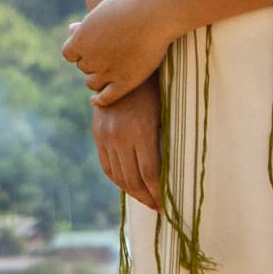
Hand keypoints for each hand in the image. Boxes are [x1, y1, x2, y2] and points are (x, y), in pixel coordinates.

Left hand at [60, 0, 176, 105]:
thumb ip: (86, 25)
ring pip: (92, 83)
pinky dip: (99, 100)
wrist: (156, 15)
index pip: (70, 54)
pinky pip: (106, 98)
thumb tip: (72, 29)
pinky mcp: (124, 83)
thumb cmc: (130, 7)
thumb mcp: (102, 11)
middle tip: (109, 54)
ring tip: (108, 72)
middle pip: (83, 67)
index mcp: (81, 40)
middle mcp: (90, 58)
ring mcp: (107, 72)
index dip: (80, 51)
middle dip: (92, 61)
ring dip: (97, 78)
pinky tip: (97, 100)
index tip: (91, 48)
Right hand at [93, 79, 163, 210]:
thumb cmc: (154, 87)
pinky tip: (129, 187)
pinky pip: (106, 165)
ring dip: (133, 192)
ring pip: (118, 175)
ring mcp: (106, 135)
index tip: (167, 204)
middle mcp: (120, 135)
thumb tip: (174, 170)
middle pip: (133, 178)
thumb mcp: (164, 110)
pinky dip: (118, 180)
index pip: (150, 172)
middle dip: (147, 196)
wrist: (121, 65)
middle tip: (159, 208)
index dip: (158, 191)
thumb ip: (165, 139)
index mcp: (141, 130)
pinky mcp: (98, 134)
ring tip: (146, 201)